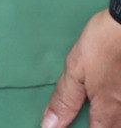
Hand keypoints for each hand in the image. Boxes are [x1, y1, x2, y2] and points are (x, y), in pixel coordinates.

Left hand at [46, 4, 120, 127]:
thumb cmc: (102, 45)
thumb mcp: (75, 71)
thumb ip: (65, 101)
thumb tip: (49, 125)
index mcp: (108, 111)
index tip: (68, 127)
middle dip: (101, 124)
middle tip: (88, 116)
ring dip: (111, 119)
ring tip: (98, 110)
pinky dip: (118, 110)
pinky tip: (113, 95)